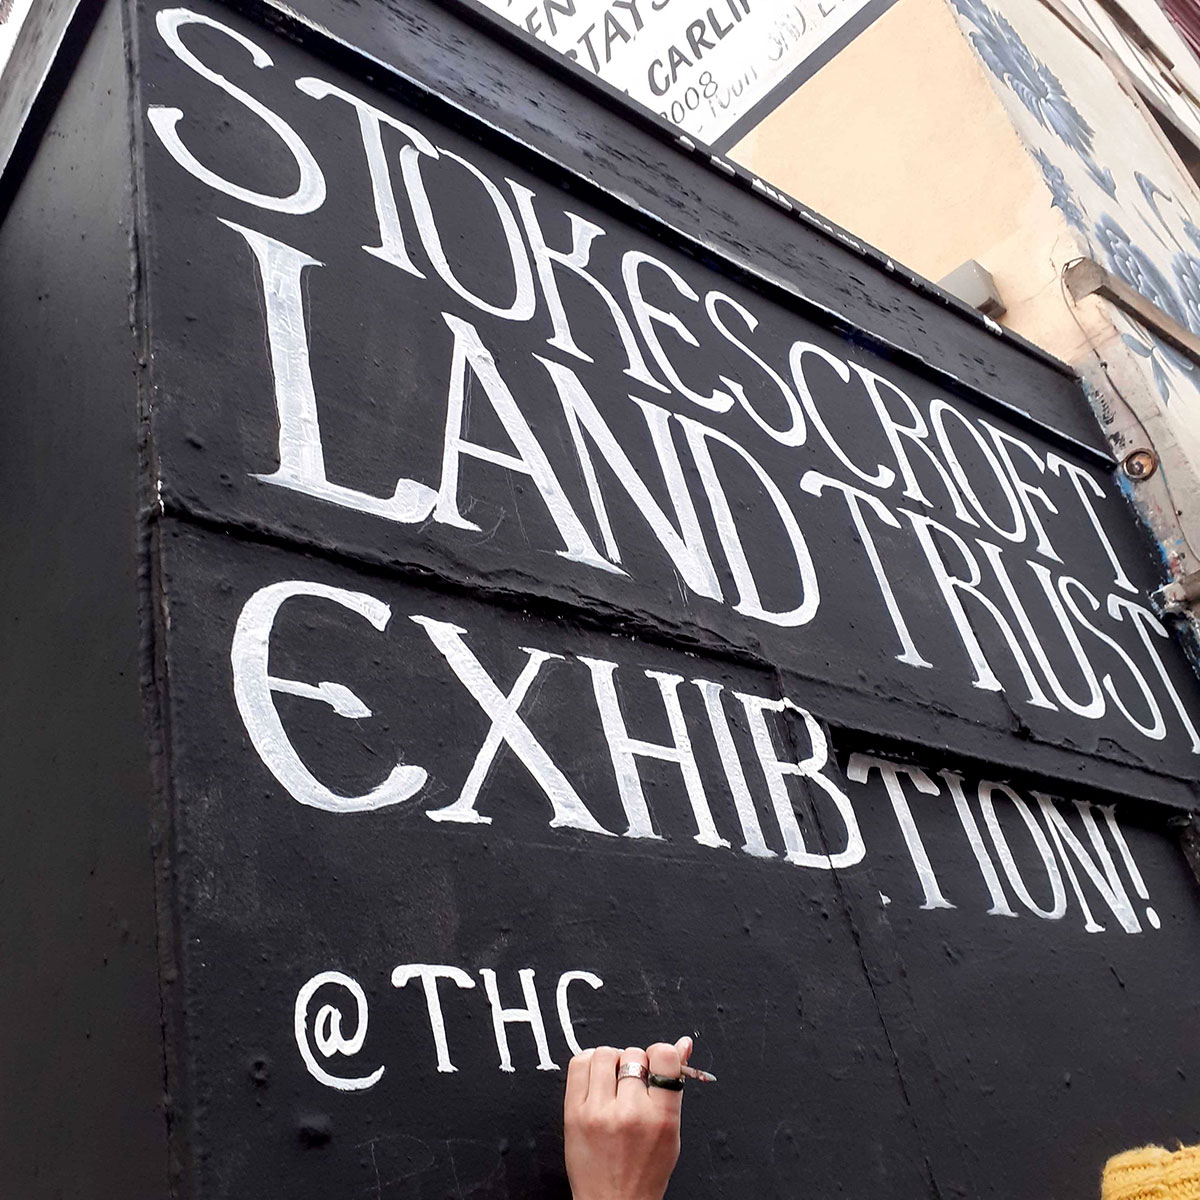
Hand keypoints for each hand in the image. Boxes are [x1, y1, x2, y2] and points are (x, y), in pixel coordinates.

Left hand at [563, 1037, 691, 1199]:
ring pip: (605, 1053)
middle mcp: (630, 1113)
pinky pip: (579, 1063)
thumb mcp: (671, 1131)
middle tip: (634, 1084)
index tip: (657, 1063)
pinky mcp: (573, 1113)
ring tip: (614, 1082)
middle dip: (636, 1064)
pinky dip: (589, 1063)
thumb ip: (674, 1085)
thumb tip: (683, 1044)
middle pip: (633, 1054)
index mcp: (661, 1118)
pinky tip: (596, 1079)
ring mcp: (598, 1112)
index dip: (662, 1054)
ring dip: (612, 1061)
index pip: (664, 1057)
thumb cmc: (645, 1170)